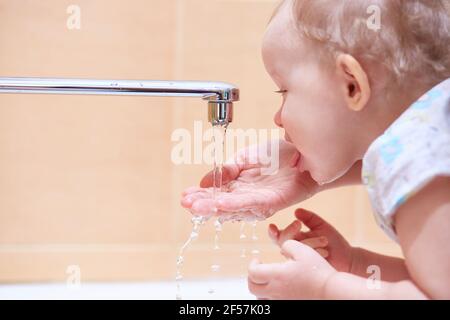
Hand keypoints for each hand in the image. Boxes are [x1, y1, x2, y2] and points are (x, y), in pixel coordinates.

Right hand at [181, 140, 318, 220]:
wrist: (304, 152)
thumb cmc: (278, 156)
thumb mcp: (245, 157)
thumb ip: (226, 168)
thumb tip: (205, 180)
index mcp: (237, 186)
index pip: (214, 193)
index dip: (200, 195)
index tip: (185, 195)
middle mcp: (246, 197)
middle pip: (220, 204)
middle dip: (202, 204)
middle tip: (186, 203)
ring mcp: (258, 201)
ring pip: (232, 207)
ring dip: (213, 207)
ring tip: (197, 205)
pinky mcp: (272, 201)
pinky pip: (251, 204)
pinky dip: (234, 204)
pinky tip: (220, 203)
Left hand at [247, 240, 335, 298]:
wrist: (331, 291)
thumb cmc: (318, 271)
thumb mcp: (302, 250)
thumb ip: (287, 244)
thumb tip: (282, 247)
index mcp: (277, 275)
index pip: (253, 272)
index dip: (252, 264)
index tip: (258, 259)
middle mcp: (276, 291)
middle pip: (252, 287)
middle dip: (252, 276)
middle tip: (259, 269)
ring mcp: (282, 301)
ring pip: (260, 298)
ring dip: (260, 288)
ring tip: (267, 280)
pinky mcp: (289, 306)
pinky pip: (271, 304)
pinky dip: (269, 297)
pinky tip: (277, 290)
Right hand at [268, 208, 353, 272]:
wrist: (347, 258)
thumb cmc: (333, 242)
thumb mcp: (321, 225)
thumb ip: (309, 218)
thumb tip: (296, 211)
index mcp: (295, 238)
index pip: (278, 235)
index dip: (273, 232)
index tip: (272, 226)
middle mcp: (294, 249)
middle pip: (283, 241)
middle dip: (290, 232)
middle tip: (298, 224)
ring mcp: (299, 260)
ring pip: (295, 250)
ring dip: (310, 243)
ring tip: (325, 241)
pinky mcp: (306, 269)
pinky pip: (303, 260)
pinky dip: (315, 253)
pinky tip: (325, 251)